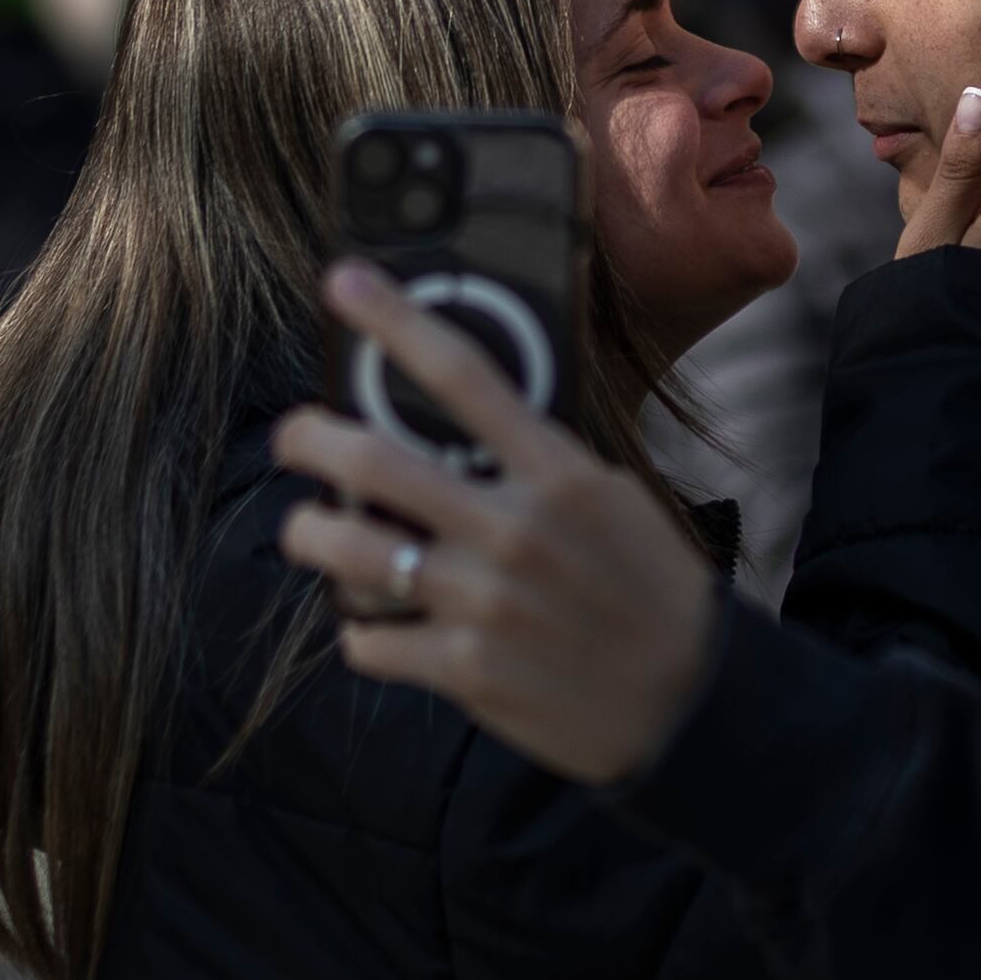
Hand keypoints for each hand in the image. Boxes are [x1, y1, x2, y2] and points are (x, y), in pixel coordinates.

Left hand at [272, 261, 723, 784]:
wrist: (688, 699)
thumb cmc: (649, 589)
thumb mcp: (612, 500)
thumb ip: (540, 464)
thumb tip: (464, 429)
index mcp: (557, 475)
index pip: (464, 375)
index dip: (395, 319)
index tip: (343, 280)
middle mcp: (513, 529)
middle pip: (375, 461)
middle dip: (309, 438)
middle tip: (293, 436)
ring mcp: (483, 601)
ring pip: (350, 552)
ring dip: (309, 534)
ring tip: (307, 530)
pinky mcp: (465, 669)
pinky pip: (370, 640)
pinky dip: (360, 631)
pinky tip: (373, 627)